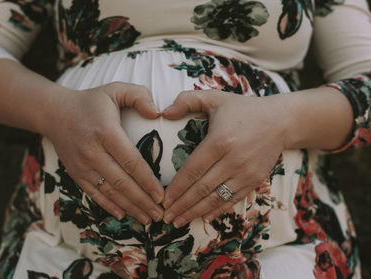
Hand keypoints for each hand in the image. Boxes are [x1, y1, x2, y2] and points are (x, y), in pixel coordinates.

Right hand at [43, 82, 163, 223]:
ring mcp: (82, 165)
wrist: (55, 113)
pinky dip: (109, 206)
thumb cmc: (91, 102)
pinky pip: (94, 193)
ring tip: (147, 219)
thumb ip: (139, 95)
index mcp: (106, 132)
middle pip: (122, 182)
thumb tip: (157, 114)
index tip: (161, 195)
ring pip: (109, 192)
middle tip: (160, 214)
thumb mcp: (115, 89)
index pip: (131, 161)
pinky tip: (123, 215)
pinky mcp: (75, 173)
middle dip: (142, 201)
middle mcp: (93, 151)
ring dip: (130, 207)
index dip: (147, 181)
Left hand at [161, 90, 287, 226]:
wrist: (280, 121)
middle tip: (166, 217)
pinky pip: (233, 199)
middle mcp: (232, 160)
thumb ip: (187, 100)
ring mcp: (245, 173)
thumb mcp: (214, 97)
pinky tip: (204, 217)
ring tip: (179, 221)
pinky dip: (217, 210)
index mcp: (219, 141)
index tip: (163, 199)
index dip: (176, 188)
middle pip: (201, 188)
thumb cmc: (243, 109)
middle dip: (181, 205)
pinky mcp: (255, 180)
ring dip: (195, 212)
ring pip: (216, 198)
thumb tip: (163, 113)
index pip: (192, 170)